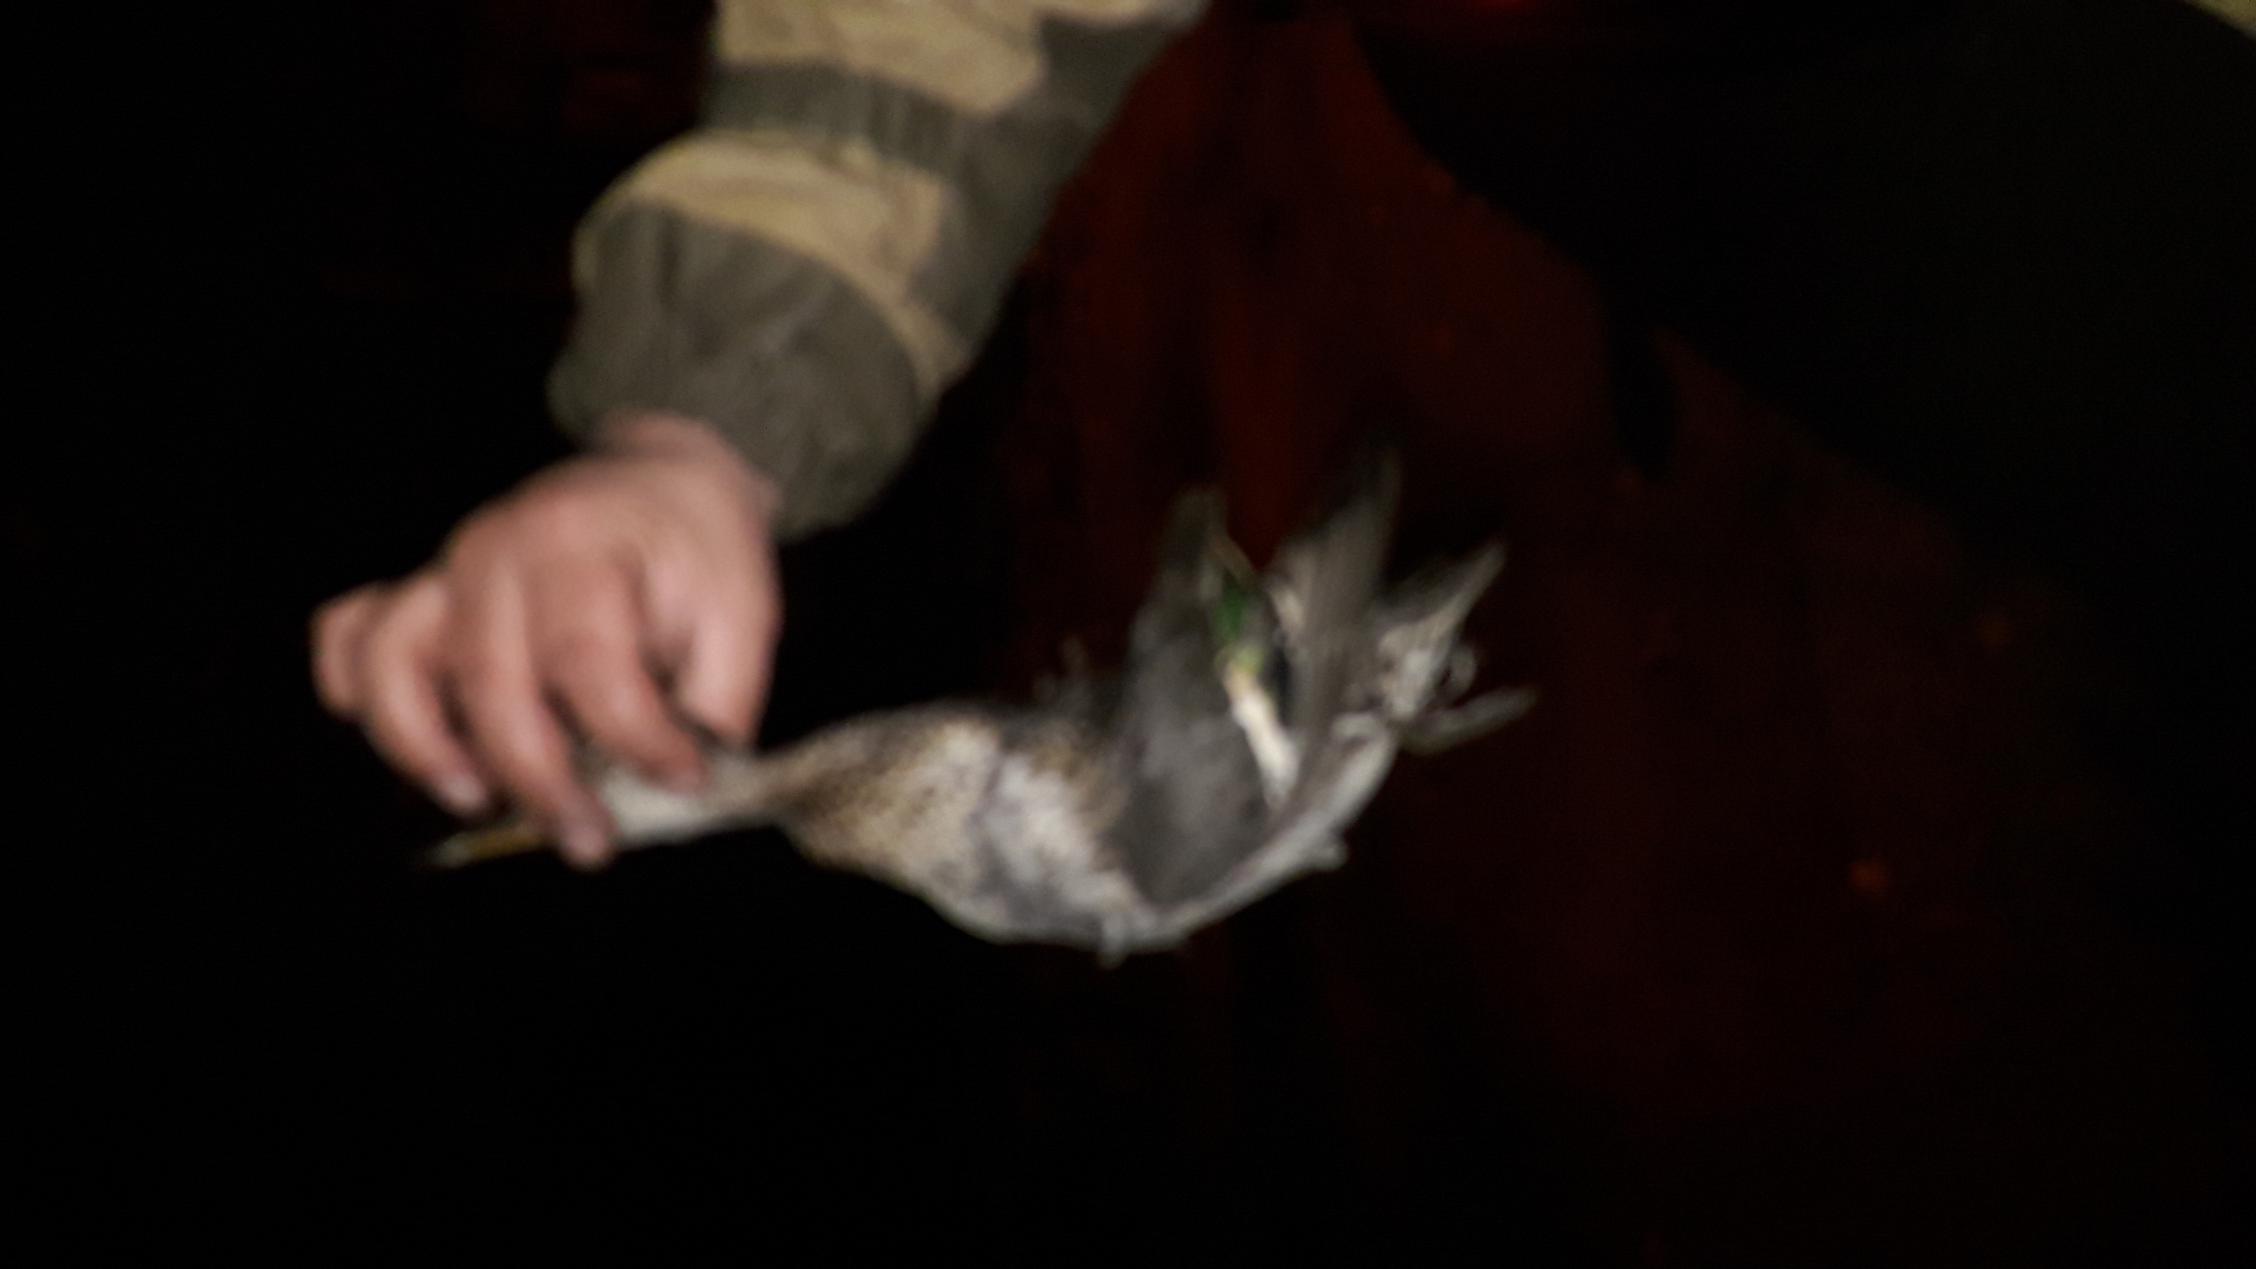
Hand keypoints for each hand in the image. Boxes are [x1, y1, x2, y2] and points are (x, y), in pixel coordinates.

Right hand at [312, 412, 781, 867]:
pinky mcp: (420, 591)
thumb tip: (691, 789)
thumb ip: (720, 698)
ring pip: (392, 659)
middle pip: (492, 683)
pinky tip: (424, 746)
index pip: (590, 661)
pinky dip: (363, 694)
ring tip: (482, 802)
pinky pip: (351, 638)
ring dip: (426, 747)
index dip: (636, 739)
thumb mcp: (743, 608)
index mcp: (580, 543)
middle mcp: (494, 550)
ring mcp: (444, 568)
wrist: (659, 479)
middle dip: (541, 781)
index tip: (685, 780)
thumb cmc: (698, 547)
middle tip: (592, 840)